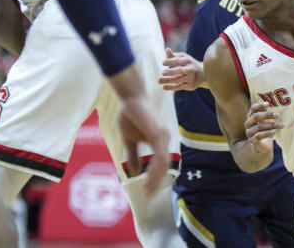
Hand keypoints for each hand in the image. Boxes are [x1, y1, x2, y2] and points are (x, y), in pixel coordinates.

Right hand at [109, 65, 169, 197]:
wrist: (130, 97)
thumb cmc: (130, 115)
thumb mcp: (129, 139)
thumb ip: (133, 155)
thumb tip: (133, 172)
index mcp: (159, 140)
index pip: (161, 164)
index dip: (156, 179)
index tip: (148, 192)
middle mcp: (164, 138)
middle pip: (165, 166)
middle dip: (157, 182)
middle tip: (149, 196)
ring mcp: (162, 136)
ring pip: (163, 163)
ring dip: (155, 178)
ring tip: (148, 190)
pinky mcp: (157, 133)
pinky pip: (158, 155)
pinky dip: (154, 168)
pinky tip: (147, 176)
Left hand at [158, 48, 206, 90]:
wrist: (203, 74)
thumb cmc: (189, 64)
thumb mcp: (183, 58)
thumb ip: (174, 55)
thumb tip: (167, 49)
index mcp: (188, 61)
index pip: (178, 61)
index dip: (171, 61)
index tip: (163, 62)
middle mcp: (191, 69)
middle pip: (180, 70)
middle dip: (171, 71)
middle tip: (162, 72)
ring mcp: (191, 78)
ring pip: (178, 80)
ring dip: (168, 80)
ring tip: (159, 81)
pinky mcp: (190, 86)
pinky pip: (179, 87)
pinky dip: (171, 87)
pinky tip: (164, 87)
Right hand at [244, 102, 282, 152]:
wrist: (262, 146)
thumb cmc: (264, 130)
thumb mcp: (266, 121)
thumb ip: (266, 114)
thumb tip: (267, 103)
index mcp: (250, 117)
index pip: (253, 109)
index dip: (259, 105)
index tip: (268, 104)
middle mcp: (248, 124)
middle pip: (255, 117)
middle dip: (267, 115)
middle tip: (278, 115)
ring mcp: (249, 133)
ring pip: (259, 127)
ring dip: (271, 125)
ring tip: (282, 125)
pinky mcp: (252, 141)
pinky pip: (258, 136)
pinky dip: (267, 133)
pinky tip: (274, 131)